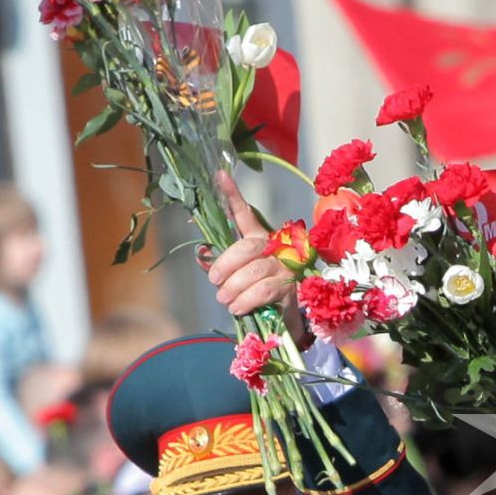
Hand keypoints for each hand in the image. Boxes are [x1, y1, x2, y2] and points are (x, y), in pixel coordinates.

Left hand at [206, 171, 309, 345]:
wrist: (283, 319)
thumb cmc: (257, 292)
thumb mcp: (239, 275)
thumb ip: (225, 265)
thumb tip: (204, 260)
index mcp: (260, 239)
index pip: (245, 214)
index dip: (232, 196)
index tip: (220, 175)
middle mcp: (276, 248)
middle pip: (246, 248)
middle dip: (225, 265)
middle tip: (215, 282)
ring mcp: (286, 267)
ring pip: (254, 271)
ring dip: (233, 288)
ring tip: (225, 300)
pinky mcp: (291, 287)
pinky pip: (264, 290)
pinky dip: (246, 300)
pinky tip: (237, 308)